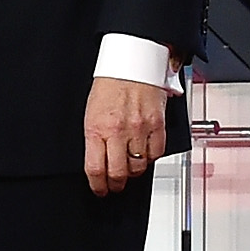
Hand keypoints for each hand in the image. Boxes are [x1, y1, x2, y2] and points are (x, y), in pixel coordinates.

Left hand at [84, 76, 169, 196]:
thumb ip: (95, 138)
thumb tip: (99, 162)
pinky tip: (144, 155)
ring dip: (133, 173)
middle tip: (114, 185)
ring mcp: (140, 129)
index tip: (99, 189)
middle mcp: (118, 130)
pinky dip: (150, 159)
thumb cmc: (110, 83)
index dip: (97, 185)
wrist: (132, 61)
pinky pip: (156, 153)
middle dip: (116, 184)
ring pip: (139, 167)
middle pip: (118, 173)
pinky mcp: (158, 125)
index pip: (95, 168)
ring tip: (129, 169)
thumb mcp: (91, 112)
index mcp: (97, 127)